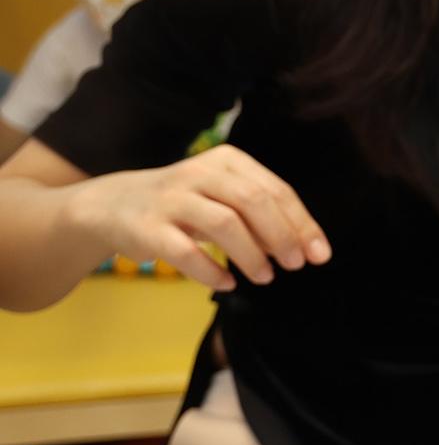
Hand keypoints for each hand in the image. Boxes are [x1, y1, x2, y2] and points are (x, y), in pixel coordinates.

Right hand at [67, 146, 329, 291]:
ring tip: (266, 276)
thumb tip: (304, 246)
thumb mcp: (223, 195)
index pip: (276, 190)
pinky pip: (185, 251)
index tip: (320, 254)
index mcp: (227, 160)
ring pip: (223, 223)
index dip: (302, 223)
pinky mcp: (146, 227)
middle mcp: (199, 172)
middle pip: (254, 201)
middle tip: (296, 265)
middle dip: (282, 236)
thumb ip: (260, 214)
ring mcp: (170, 198)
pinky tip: (226, 284)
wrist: (112, 205)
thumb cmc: (184, 203)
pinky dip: (210, 271)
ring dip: (251, 254)